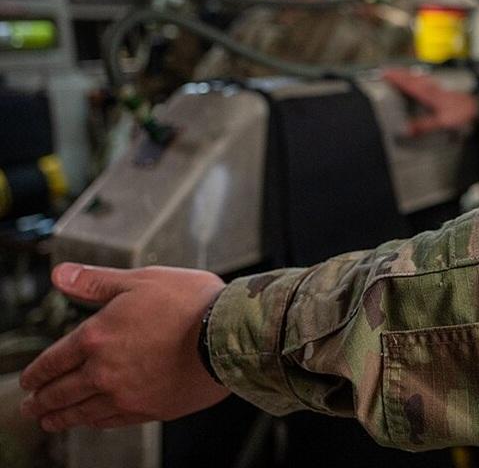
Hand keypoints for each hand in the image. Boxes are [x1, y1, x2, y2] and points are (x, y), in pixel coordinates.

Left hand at [20, 263, 228, 430]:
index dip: (36, 372)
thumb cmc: (192, 304)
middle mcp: (104, 370)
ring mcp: (126, 393)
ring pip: (82, 411)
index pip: (53, 360)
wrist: (229, 335)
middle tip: (31, 406)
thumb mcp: (142, 280)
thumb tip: (61, 275)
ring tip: (50, 421)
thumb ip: (97, 281)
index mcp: (97, 337)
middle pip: (61, 391)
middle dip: (41, 400)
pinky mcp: (149, 409)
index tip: (28, 380)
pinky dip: (92, 423)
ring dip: (60, 417)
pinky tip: (90, 421)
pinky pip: (110, 421)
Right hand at [384, 69, 478, 135]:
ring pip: (418, 77)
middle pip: (411, 77)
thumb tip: (407, 130)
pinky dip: (416, 78)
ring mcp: (437, 87)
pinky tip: (417, 81)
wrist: (478, 107)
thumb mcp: (442, 122)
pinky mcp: (441, 89)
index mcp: (429, 93)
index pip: (408, 83)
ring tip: (397, 73)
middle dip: (398, 73)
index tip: (383, 73)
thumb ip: (424, 126)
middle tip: (385, 71)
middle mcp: (431, 87)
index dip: (395, 78)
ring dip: (406, 74)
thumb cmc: (463, 113)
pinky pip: (424, 80)